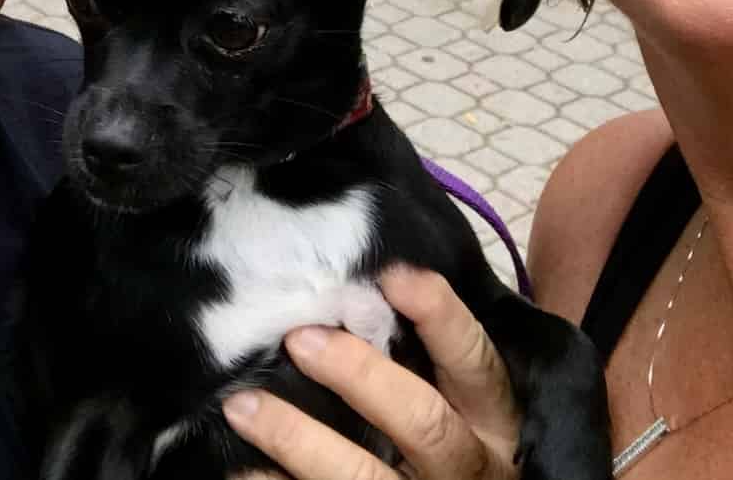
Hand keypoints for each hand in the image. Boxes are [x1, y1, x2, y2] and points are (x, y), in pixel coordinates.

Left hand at [222, 268, 523, 479]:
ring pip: (360, 475)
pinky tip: (240, 465)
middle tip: (300, 338)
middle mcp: (465, 465)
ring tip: (243, 404)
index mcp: (492, 420)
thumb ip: (427, 356)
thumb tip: (365, 286)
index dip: (440, 317)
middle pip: (422, 422)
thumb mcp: (459, 401)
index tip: (393, 273)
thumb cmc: (446, 435)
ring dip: (297, 437)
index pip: (474, 360)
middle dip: (360, 377)